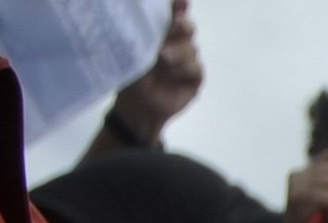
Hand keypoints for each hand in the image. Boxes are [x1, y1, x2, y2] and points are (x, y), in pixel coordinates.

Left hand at [105, 0, 204, 145]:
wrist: (137, 107)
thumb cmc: (130, 75)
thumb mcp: (135, 51)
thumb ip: (146, 32)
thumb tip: (159, 16)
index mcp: (160, 34)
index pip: (173, 14)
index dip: (179, 6)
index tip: (182, 1)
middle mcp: (175, 43)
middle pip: (188, 27)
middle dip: (183, 25)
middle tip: (175, 26)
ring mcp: (186, 61)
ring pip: (192, 48)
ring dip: (179, 52)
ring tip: (163, 60)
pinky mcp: (194, 78)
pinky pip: (196, 67)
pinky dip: (184, 69)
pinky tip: (172, 75)